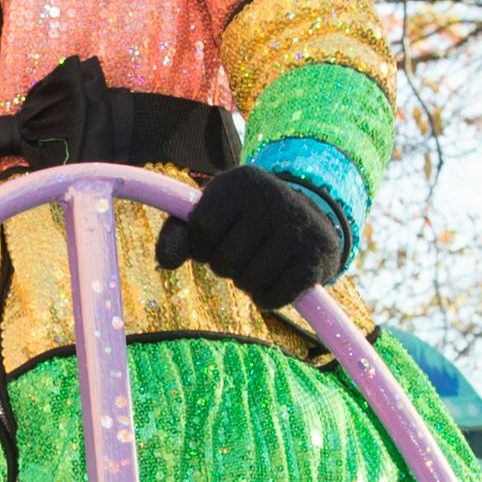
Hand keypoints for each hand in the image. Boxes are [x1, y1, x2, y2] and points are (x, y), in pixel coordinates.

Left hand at [155, 164, 344, 307]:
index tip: (215, 240)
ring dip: (246, 284)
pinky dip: (267, 299)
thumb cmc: (246, 220)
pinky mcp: (315, 258)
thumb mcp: (212, 214)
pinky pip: (275, 297)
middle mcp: (272, 197)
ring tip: (258, 265)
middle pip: (225, 261)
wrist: (310, 220)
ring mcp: (298, 228)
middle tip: (242, 254)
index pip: (202, 229)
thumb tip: (166, 261)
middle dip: (226, 267)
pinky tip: (274, 282)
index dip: (202, 245)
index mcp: (240, 182)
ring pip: (248, 282)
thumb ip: (179, 233)